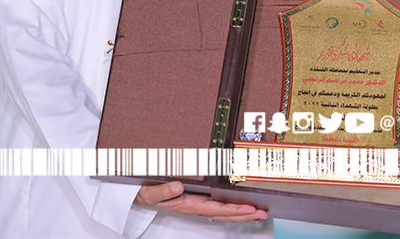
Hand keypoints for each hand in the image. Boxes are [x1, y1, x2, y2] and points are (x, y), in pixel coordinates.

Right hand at [134, 181, 267, 221]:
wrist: (137, 197)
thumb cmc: (145, 194)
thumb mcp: (150, 192)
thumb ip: (163, 191)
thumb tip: (178, 185)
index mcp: (188, 205)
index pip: (216, 209)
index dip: (234, 210)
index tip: (250, 209)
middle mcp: (195, 207)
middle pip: (224, 214)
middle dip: (244, 215)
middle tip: (263, 214)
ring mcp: (196, 205)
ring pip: (222, 212)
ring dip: (240, 214)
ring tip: (257, 213)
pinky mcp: (195, 201)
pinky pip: (216, 207)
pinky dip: (230, 208)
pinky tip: (240, 208)